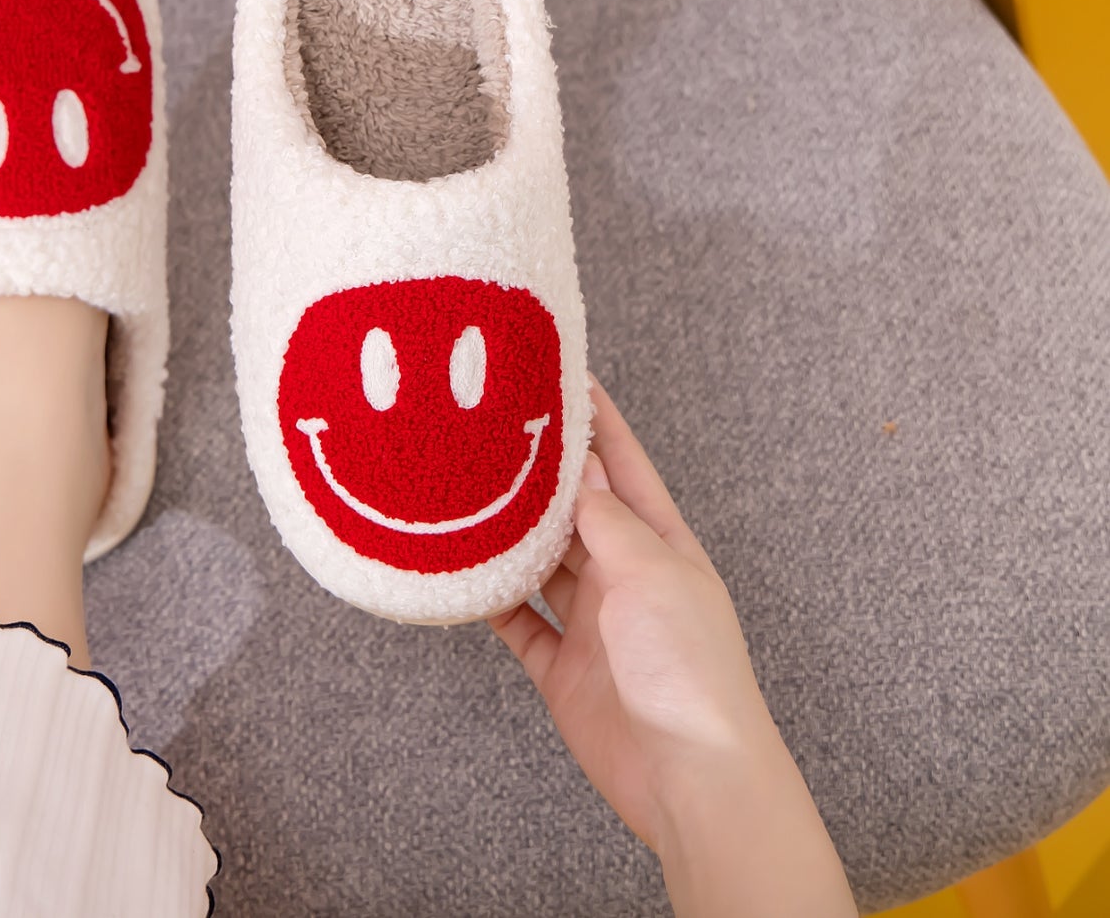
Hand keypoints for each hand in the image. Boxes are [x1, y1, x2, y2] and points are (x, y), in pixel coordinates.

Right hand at [490, 378, 855, 917]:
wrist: (689, 776)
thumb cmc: (689, 667)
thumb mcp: (650, 571)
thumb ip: (605, 518)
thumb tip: (575, 468)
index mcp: (660, 544)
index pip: (624, 465)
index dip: (596, 420)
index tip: (565, 373)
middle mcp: (624, 575)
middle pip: (574, 510)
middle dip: (538, 472)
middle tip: (492, 427)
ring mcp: (591, 621)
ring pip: (539, 562)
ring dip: (507, 533)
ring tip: (463, 491)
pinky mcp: (560, 666)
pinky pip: (516, 621)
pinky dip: (489, 599)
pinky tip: (460, 573)